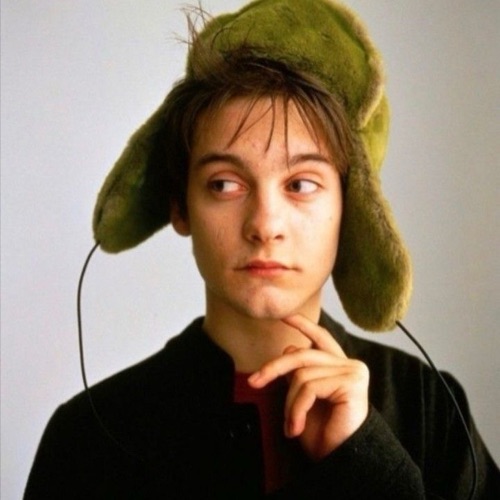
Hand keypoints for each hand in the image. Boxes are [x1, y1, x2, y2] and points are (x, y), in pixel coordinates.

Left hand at [248, 314, 368, 460]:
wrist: (339, 461)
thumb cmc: (323, 434)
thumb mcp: (304, 398)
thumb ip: (299, 374)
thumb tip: (288, 350)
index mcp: (339, 366)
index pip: (321, 338)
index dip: (303, 325)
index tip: (285, 316)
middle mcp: (350, 365)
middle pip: (302, 355)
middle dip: (274, 367)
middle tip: (254, 382)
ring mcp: (353, 372)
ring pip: (302, 374)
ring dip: (289, 403)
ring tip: (291, 425)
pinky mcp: (352, 383)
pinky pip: (309, 387)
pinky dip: (296, 409)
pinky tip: (295, 428)